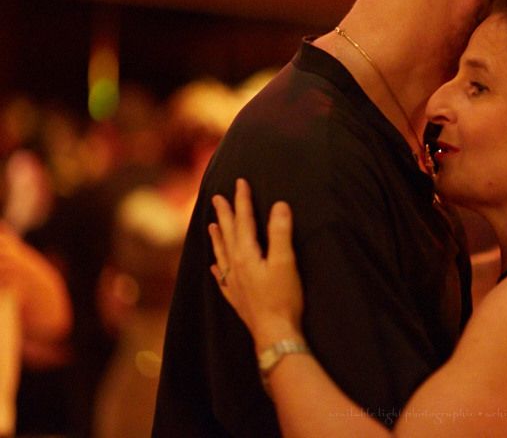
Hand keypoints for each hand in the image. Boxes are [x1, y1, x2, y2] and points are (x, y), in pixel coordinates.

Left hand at [209, 179, 303, 348]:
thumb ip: (281, 232)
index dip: (242, 201)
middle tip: (216, 198)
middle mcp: (235, 267)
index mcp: (247, 255)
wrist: (274, 333)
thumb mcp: (286, 262)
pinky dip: (217, 268)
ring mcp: (233, 283)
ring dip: (217, 237)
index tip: (240, 183)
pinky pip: (221, 278)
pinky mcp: (237, 298)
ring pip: (221, 254)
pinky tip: (214, 267)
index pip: (244, 221)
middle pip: (228, 234)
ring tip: (211, 225)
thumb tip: (278, 205)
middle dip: (224, 214)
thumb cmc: (283, 298)